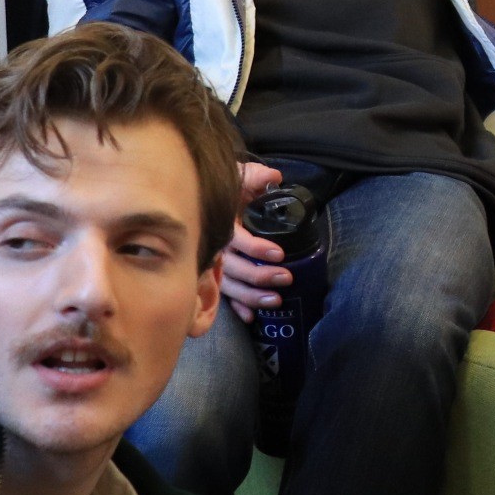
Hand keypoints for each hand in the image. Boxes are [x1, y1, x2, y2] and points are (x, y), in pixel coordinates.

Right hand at [217, 162, 286, 324]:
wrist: (209, 197)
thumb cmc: (232, 188)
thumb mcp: (243, 176)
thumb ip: (256, 177)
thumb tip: (273, 177)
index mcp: (223, 223)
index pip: (236, 239)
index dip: (256, 248)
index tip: (279, 254)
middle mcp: (216, 246)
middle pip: (233, 267)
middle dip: (259, 276)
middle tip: (286, 279)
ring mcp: (214, 263)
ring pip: (229, 285)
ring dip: (251, 296)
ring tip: (276, 301)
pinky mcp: (216, 276)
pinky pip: (223, 295)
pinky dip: (237, 307)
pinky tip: (251, 317)